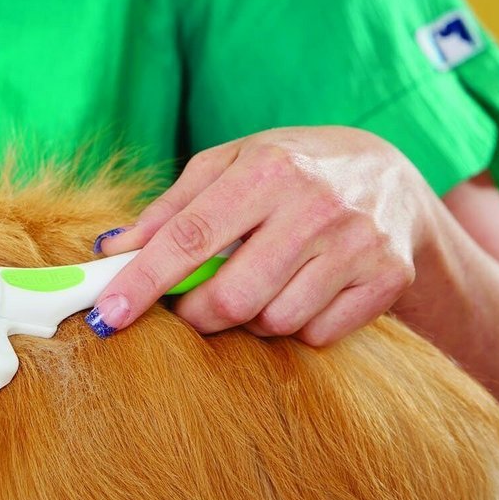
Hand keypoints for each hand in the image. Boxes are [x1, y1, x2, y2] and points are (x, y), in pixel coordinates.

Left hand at [86, 127, 435, 344]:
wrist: (389, 173)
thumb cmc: (288, 167)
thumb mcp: (228, 165)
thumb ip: (170, 209)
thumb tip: (112, 248)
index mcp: (266, 170)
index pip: (189, 237)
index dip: (143, 281)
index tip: (108, 315)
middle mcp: (315, 206)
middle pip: (232, 297)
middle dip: (196, 314)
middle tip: (190, 306)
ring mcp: (357, 245)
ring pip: (274, 322)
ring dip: (249, 318)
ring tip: (257, 282)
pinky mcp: (388, 278)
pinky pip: (317, 334)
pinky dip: (296, 325)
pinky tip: (299, 290)